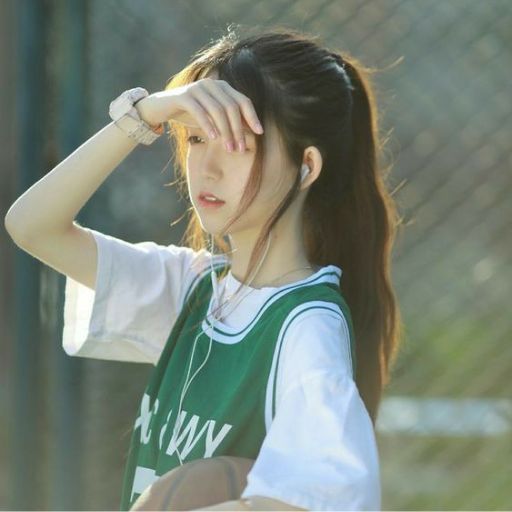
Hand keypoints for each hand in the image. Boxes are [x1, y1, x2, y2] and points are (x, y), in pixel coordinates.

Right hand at [135, 78, 263, 151]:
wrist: (161, 107)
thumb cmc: (190, 114)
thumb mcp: (212, 117)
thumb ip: (229, 120)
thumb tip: (250, 130)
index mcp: (222, 87)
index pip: (243, 100)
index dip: (252, 116)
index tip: (259, 132)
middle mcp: (212, 84)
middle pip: (232, 107)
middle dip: (238, 130)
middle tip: (240, 148)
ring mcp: (197, 88)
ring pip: (217, 110)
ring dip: (225, 131)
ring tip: (228, 148)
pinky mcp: (184, 96)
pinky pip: (200, 111)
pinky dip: (208, 125)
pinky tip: (213, 138)